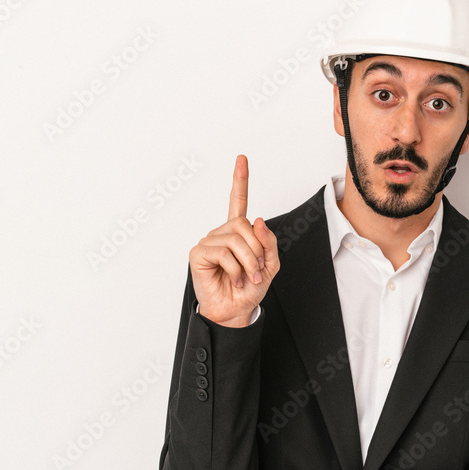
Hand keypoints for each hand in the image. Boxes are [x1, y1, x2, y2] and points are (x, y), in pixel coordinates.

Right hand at [190, 155, 279, 326]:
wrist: (235, 310)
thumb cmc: (249, 288)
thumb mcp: (270, 264)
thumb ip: (268, 242)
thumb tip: (257, 220)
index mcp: (238, 233)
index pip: (237, 201)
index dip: (240, 180)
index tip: (241, 159)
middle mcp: (221, 233)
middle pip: (243, 225)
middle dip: (257, 249)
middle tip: (257, 270)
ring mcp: (208, 242)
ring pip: (235, 240)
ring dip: (249, 263)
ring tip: (248, 278)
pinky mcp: (198, 253)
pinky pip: (223, 253)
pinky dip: (235, 270)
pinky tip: (234, 279)